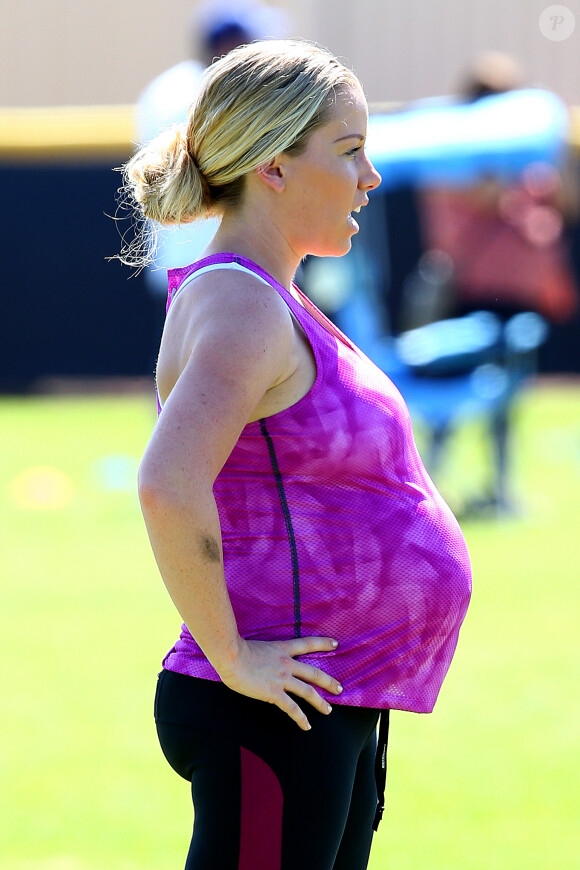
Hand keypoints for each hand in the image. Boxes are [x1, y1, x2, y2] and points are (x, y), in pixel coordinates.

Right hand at [218, 636, 342, 729]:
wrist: (231, 655)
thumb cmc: (234, 650)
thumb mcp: (253, 646)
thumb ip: (261, 653)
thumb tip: (257, 659)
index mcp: (281, 649)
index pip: (306, 644)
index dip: (322, 644)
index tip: (335, 644)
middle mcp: (285, 663)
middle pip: (313, 672)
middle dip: (328, 681)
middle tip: (340, 688)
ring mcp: (281, 678)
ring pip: (307, 691)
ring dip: (320, 702)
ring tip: (328, 710)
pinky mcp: (274, 693)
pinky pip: (291, 708)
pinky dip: (301, 718)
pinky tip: (307, 726)